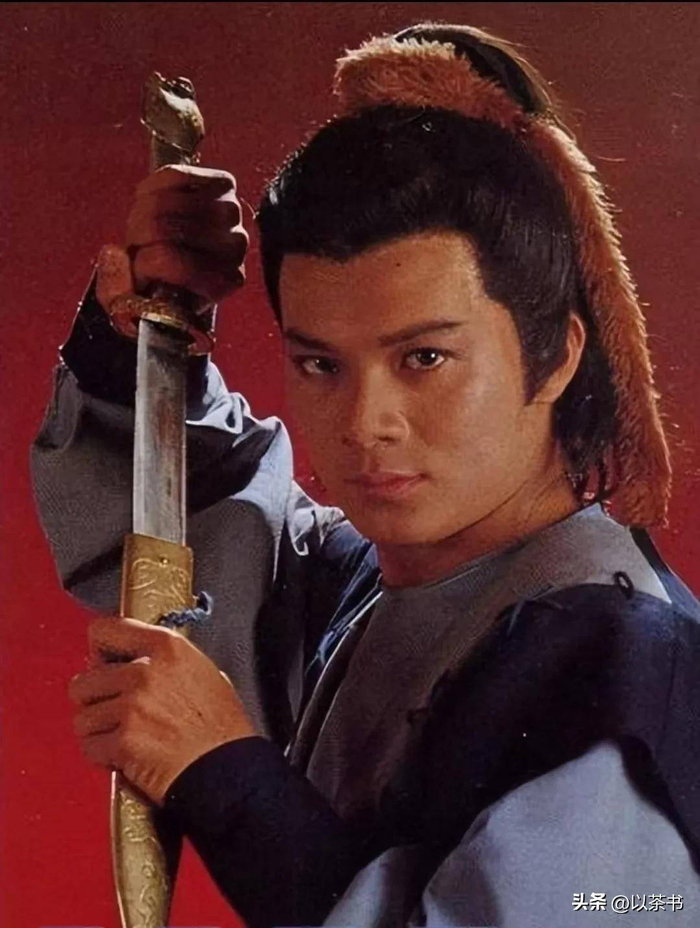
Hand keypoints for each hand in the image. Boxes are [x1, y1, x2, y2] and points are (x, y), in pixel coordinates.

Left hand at [69, 616, 258, 804]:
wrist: (227, 769)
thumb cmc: (221, 726)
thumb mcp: (203, 671)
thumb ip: (162, 660)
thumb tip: (127, 660)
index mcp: (167, 647)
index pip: (105, 630)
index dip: (100, 650)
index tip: (104, 663)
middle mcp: (145, 672)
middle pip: (85, 680)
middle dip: (95, 698)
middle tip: (114, 710)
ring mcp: (131, 708)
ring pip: (83, 716)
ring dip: (97, 729)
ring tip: (122, 736)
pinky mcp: (123, 742)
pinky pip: (89, 746)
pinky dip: (101, 755)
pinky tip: (124, 755)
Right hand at [97, 164, 248, 313]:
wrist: (191, 269)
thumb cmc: (165, 289)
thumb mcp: (138, 308)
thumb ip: (117, 294)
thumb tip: (115, 252)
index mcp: (222, 283)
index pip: (172, 262)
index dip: (142, 266)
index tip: (138, 275)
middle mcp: (235, 246)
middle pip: (164, 227)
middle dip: (137, 238)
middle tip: (135, 248)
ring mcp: (232, 214)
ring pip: (165, 202)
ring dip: (140, 215)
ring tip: (142, 231)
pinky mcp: (224, 184)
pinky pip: (173, 175)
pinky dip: (149, 189)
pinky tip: (148, 204)